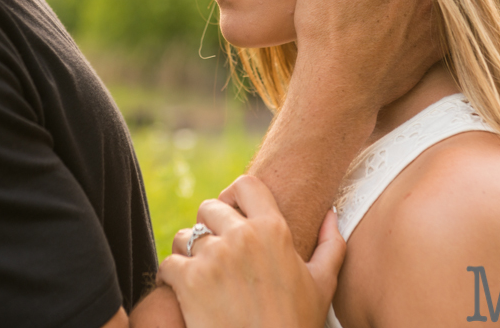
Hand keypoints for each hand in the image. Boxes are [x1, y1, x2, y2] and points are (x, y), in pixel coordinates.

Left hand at [160, 175, 344, 327]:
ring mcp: (214, 257)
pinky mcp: (189, 280)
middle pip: (208, 208)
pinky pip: (168, 263)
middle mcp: (242, 236)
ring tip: (200, 275)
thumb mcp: (322, 284)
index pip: (245, 185)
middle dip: (208, 228)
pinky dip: (171, 277)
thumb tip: (331, 213)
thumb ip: (330, 244)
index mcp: (273, 230)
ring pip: (184, 235)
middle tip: (215, 254)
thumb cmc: (297, 325)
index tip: (231, 214)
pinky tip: (185, 292)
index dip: (233, 196)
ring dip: (187, 252)